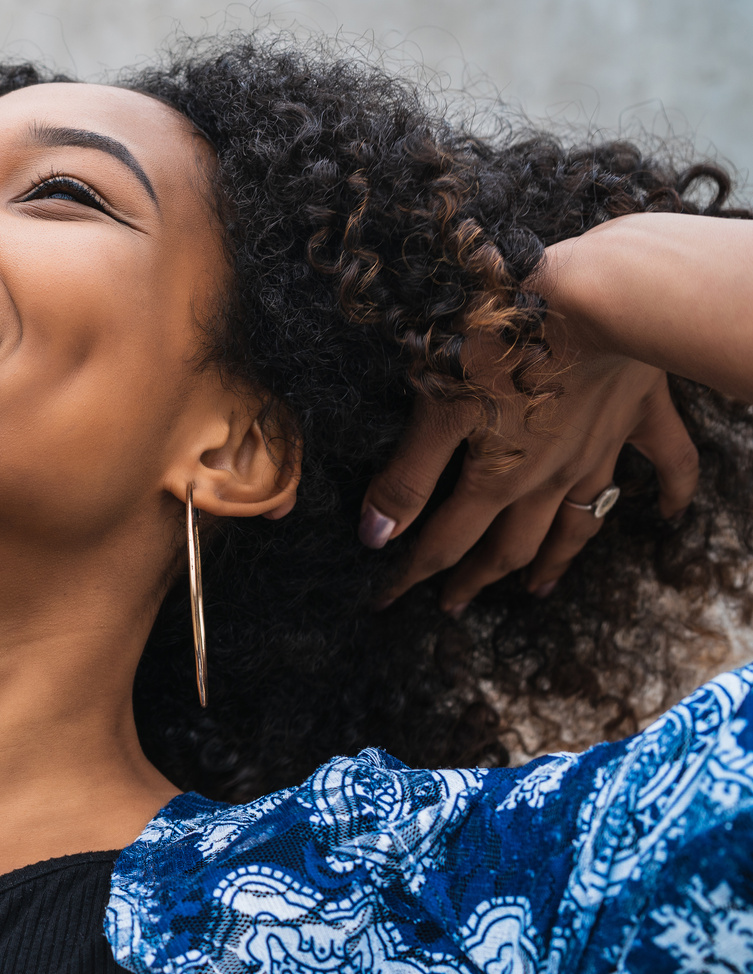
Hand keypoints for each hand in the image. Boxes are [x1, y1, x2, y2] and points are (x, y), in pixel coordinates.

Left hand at [361, 273, 698, 613]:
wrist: (596, 295)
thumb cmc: (501, 340)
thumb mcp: (435, 406)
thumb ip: (408, 478)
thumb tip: (376, 539)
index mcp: (497, 477)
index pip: (444, 543)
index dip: (411, 575)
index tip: (386, 601)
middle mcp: (550, 476)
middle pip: (510, 544)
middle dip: (476, 577)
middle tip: (454, 602)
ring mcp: (600, 447)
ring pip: (579, 521)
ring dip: (557, 558)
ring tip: (537, 588)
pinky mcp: (640, 410)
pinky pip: (668, 461)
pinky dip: (672, 491)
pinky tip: (669, 513)